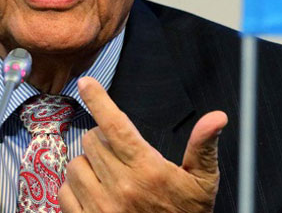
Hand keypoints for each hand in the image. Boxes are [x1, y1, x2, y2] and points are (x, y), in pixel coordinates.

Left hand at [59, 77, 226, 212]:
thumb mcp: (201, 183)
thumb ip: (204, 147)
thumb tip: (217, 117)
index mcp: (147, 170)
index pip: (116, 125)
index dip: (98, 99)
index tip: (86, 82)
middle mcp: (121, 187)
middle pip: (91, 141)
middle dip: (102, 141)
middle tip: (118, 154)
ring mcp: (100, 207)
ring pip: (75, 164)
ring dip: (87, 164)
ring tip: (107, 175)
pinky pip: (64, 192)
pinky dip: (74, 189)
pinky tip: (94, 194)